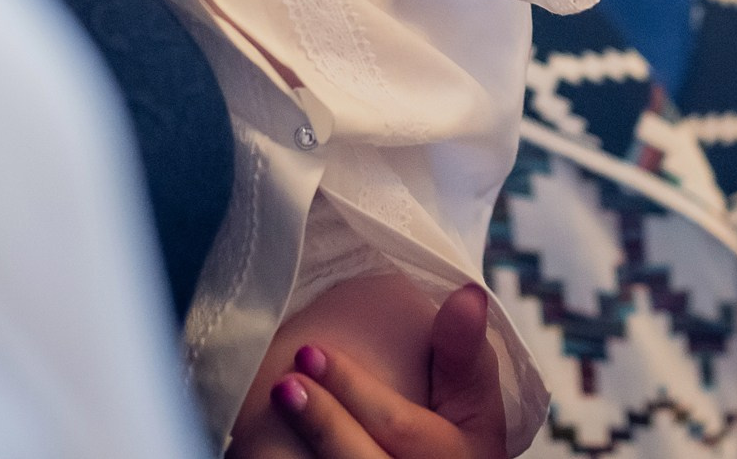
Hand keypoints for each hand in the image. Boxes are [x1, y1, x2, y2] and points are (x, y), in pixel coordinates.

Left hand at [264, 284, 507, 458]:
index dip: (353, 390)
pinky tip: (264, 445)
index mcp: (458, 455)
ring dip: (309, 440)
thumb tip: (468, 294)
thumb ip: (463, 348)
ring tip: (277, 401)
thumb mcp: (473, 393)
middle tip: (284, 382)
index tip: (310, 351)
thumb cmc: (456, 428)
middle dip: (322, 423)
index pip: (398, 426)